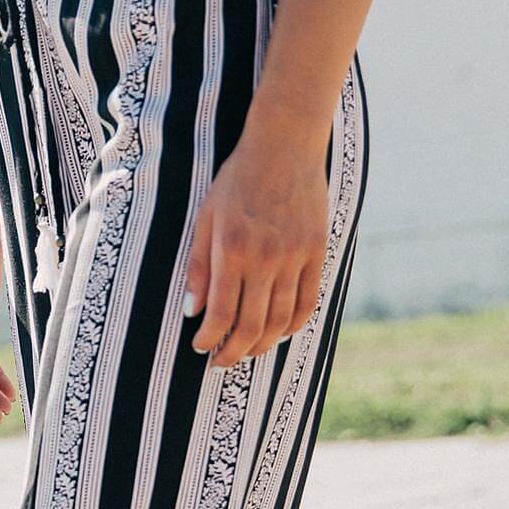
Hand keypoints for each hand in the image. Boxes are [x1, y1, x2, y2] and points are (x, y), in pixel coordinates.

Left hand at [183, 129, 329, 367]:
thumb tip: (192, 310)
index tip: (200, 348)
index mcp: (232, 250)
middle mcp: (265, 259)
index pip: (221, 313)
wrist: (285, 146)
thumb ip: (199, 266)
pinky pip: (308, 302)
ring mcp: (295, 257)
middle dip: (233, 353)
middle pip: (251, 326)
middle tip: (220, 362)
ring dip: (262, 345)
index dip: (209, 339)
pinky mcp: (316, 253)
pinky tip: (279, 334)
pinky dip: (294, 325)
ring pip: (281, 321)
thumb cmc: (238, 180)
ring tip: (247, 352)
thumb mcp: (206, 217)